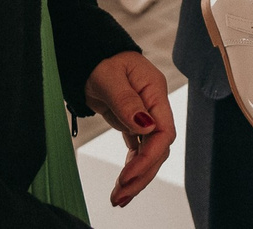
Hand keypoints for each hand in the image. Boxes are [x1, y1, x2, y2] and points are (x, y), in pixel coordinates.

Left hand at [83, 50, 174, 206]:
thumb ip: (126, 101)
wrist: (88, 55)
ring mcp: (145, 115)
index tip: (129, 174)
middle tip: (120, 194)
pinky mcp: (133, 122)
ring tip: (119, 197)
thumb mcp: (109, 76)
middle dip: (142, 174)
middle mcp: (154, 106)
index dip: (149, 156)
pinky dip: (132, 167)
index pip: (164, 131)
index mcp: (154, 91)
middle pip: (159, 148)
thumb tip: (146, 126)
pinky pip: (139, 149)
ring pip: (150, 152)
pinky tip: (124, 183)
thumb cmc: (99, 59)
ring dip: (137, 176)